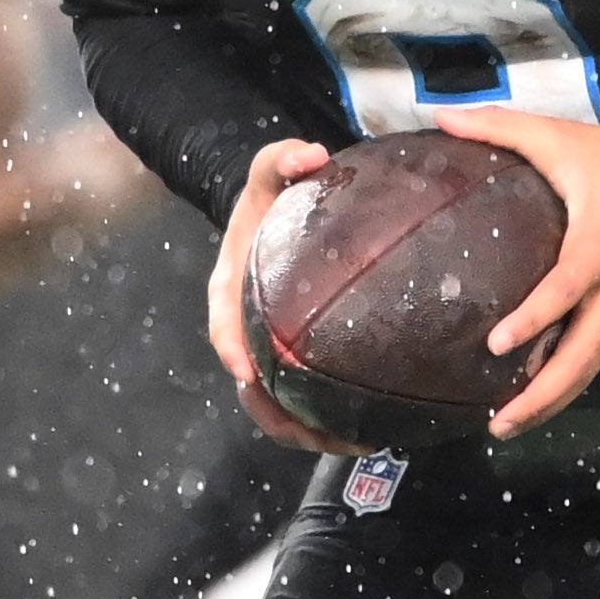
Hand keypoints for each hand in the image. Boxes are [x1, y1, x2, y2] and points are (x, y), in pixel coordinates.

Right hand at [206, 136, 358, 457]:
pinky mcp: (294, 365)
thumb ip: (282, 159)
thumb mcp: (269, 171)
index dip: (234, 353)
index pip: (224, 328)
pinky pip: (306, 406)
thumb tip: (311, 154)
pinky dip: (331, 425)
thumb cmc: (270, 199)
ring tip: (360, 444)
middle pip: (251, 391)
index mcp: (228, 294)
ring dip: (312, 435)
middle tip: (323, 433)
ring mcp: (268, 355)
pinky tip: (375, 432)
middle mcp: (244, 334)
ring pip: (279, 411)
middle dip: (281, 418)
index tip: (250, 374)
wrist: (273, 216)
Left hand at [437, 107, 599, 439]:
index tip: (497, 344)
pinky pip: (599, 355)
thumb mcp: (560, 135)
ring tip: (507, 423)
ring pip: (591, 366)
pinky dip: (570, 381)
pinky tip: (539, 396)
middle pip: (582, 357)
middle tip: (498, 422)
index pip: (564, 292)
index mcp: (598, 246)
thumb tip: (440, 114)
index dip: (533, 320)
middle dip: (542, 395)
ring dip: (553, 398)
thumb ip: (499, 125)